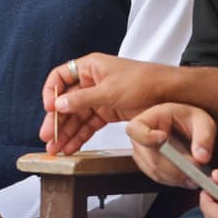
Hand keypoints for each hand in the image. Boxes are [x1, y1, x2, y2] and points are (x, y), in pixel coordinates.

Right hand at [41, 53, 168, 154]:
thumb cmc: (143, 82)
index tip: (49, 109)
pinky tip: (71, 147)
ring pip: (77, 117)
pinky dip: (80, 136)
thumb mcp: (109, 91)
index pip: (60, 77)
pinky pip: (89, 125)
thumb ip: (83, 99)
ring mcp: (100, 98)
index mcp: (90, 67)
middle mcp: (92, 82)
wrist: (169, 94)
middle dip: (57, 121)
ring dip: (66, 133)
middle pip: (67, 102)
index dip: (51, 93)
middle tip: (48, 138)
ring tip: (57, 150)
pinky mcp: (108, 112)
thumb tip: (59, 105)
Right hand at [126, 103, 217, 188]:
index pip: (135, 128)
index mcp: (152, 117)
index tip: (163, 138)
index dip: (146, 136)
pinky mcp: (149, 166)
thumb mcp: (203, 122)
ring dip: (175, 176)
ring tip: (195, 175)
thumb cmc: (192, 121)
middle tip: (193, 169)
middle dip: (173, 166)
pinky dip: (174, 180)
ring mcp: (142, 153)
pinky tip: (187, 177)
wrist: (189, 129)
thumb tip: (201, 157)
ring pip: (153, 170)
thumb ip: (204, 137)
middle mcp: (142, 136)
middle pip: (149, 156)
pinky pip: (158, 177)